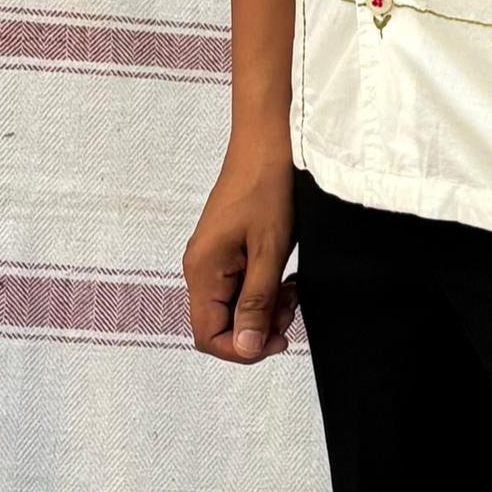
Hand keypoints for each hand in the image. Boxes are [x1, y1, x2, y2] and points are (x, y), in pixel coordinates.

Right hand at [182, 132, 298, 362]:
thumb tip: (247, 347)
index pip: (208, 336)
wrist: (266, 143)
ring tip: (291, 291)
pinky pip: (240, 285)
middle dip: (257, 327)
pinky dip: (264, 290)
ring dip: (264, 308)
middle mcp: (200, 268)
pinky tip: (285, 278)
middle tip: (289, 310)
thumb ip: (257, 302)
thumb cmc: (266, 188)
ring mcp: (213, 259)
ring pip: (234, 306)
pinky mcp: (227, 250)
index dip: (242, 348)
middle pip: (220, 324)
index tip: (278, 339)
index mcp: (202, 271)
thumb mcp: (269, 251)